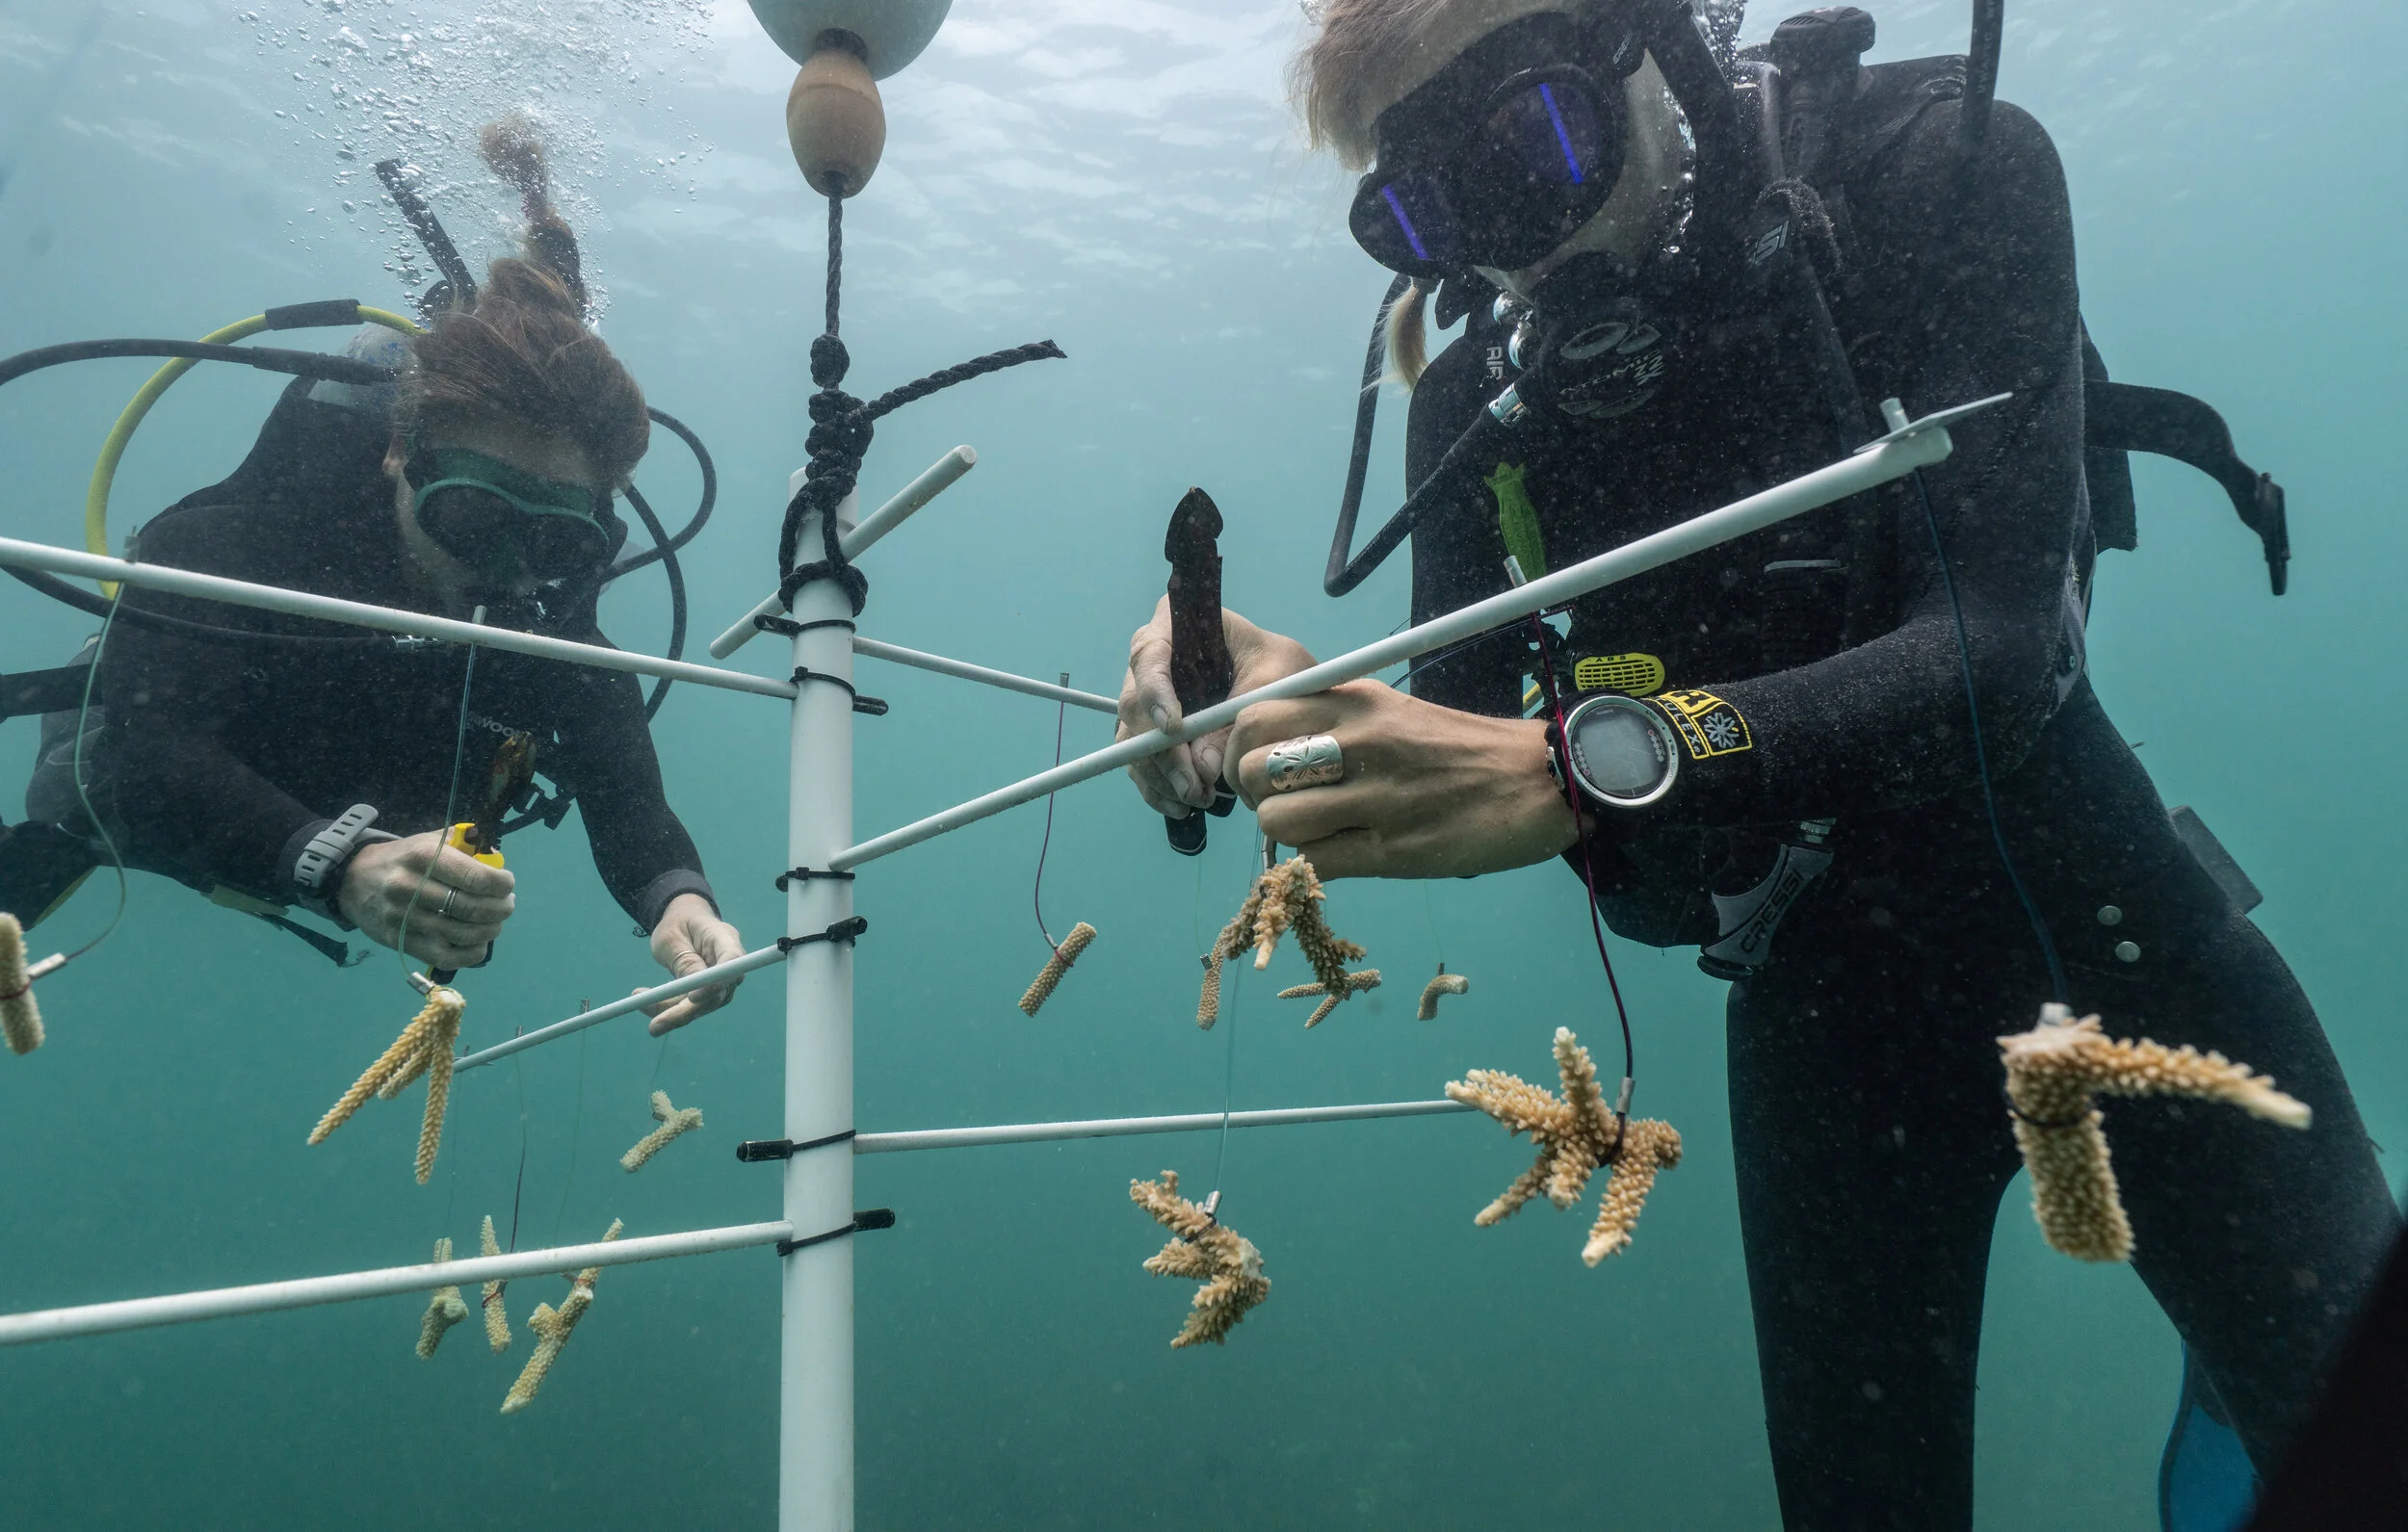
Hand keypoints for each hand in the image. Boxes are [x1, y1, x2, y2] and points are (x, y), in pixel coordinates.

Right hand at [337, 831, 515, 967]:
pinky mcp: (400, 942)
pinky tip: (478, 943)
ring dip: (490, 930)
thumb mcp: (427, 841)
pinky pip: (446, 957)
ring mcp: (405, 918)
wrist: (351, 881)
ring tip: (495, 922)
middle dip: (501, 908)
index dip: (502, 884)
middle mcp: (411, 887)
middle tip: (507, 905)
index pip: (475, 877)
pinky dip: (471, 953)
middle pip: (471, 908)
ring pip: (462, 934)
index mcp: (423, 857)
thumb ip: (462, 846)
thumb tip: (497, 859)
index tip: (507, 884)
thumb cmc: (402, 859)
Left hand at [644, 893, 745, 1035]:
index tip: (692, 997)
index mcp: (724, 938)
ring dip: (671, 1012)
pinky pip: (690, 1005)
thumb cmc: (678, 923)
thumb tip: (693, 991)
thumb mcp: (672, 938)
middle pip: (717, 994)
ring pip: (702, 1005)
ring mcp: (721, 980)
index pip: (732, 963)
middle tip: (655, 1026)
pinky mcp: (708, 992)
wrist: (683, 920)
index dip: (717, 983)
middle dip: (686, 1012)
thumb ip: (684, 961)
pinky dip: (668, 1008)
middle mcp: (729, 963)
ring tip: (639, 1002)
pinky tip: (645, 1002)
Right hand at [1118, 595, 1317, 816]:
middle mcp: (1152, 660)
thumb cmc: (1282, 667)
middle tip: (1192, 784)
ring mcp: (1148, 699)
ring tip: (1197, 798)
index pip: (1148, 654)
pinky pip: (1140, 762)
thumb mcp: (1274, 680)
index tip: (1174, 729)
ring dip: (1160, 775)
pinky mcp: (1151, 733)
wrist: (1288, 689)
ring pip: (1132, 739)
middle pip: (1135, 705)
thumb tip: (1202, 767)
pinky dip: (1157, 787)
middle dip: (1161, 750)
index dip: (1154, 692)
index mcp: (1176, 625)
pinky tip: (1181, 805)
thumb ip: (1238, 717)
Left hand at [1228, 680, 1581, 878]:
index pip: (1255, 714)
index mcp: (1357, 701)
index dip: (1244, 748)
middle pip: (1252, 768)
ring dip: (1286, 835)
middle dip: (1255, 795)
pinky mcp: (1393, 850)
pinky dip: (1314, 868)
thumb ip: (1334, 723)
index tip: (1265, 769)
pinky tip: (1341, 857)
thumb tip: (1271, 751)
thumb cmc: (1465, 749)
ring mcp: (1376, 797)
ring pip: (1275, 821)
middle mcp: (1360, 741)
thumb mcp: (1394, 713)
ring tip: (1317, 834)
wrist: (1544, 781)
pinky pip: (1315, 863)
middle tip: (1285, 805)